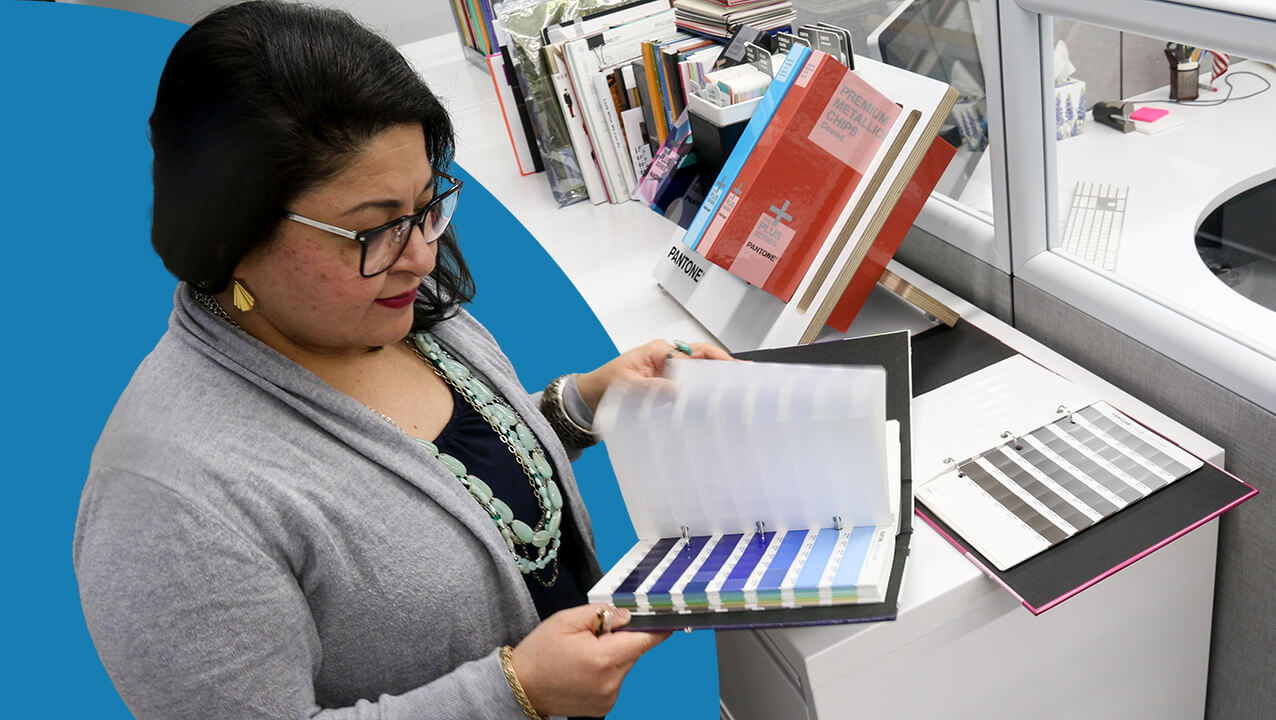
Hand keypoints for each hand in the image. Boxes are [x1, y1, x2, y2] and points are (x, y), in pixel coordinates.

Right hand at [510, 604, 670, 716]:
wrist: (520, 688)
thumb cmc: (539, 653)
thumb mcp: (566, 620)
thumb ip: (601, 613)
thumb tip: (627, 615)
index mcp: (603, 658)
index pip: (645, 639)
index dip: (656, 626)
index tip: (665, 617)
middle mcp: (611, 682)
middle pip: (635, 651)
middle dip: (623, 638)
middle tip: (597, 632)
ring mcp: (609, 697)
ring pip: (625, 665)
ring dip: (614, 654)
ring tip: (584, 653)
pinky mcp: (605, 706)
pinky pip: (616, 679)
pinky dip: (606, 670)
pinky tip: (584, 668)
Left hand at [576, 339, 733, 412]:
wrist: (590, 397)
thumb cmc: (605, 383)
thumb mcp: (626, 385)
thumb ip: (650, 387)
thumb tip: (676, 389)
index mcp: (660, 351)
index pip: (695, 353)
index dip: (716, 362)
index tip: (731, 372)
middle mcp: (668, 358)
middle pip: (703, 359)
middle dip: (723, 368)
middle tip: (743, 380)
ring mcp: (669, 372)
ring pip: (699, 374)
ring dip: (714, 382)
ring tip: (734, 394)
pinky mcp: (667, 387)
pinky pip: (689, 389)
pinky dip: (701, 395)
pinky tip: (712, 406)